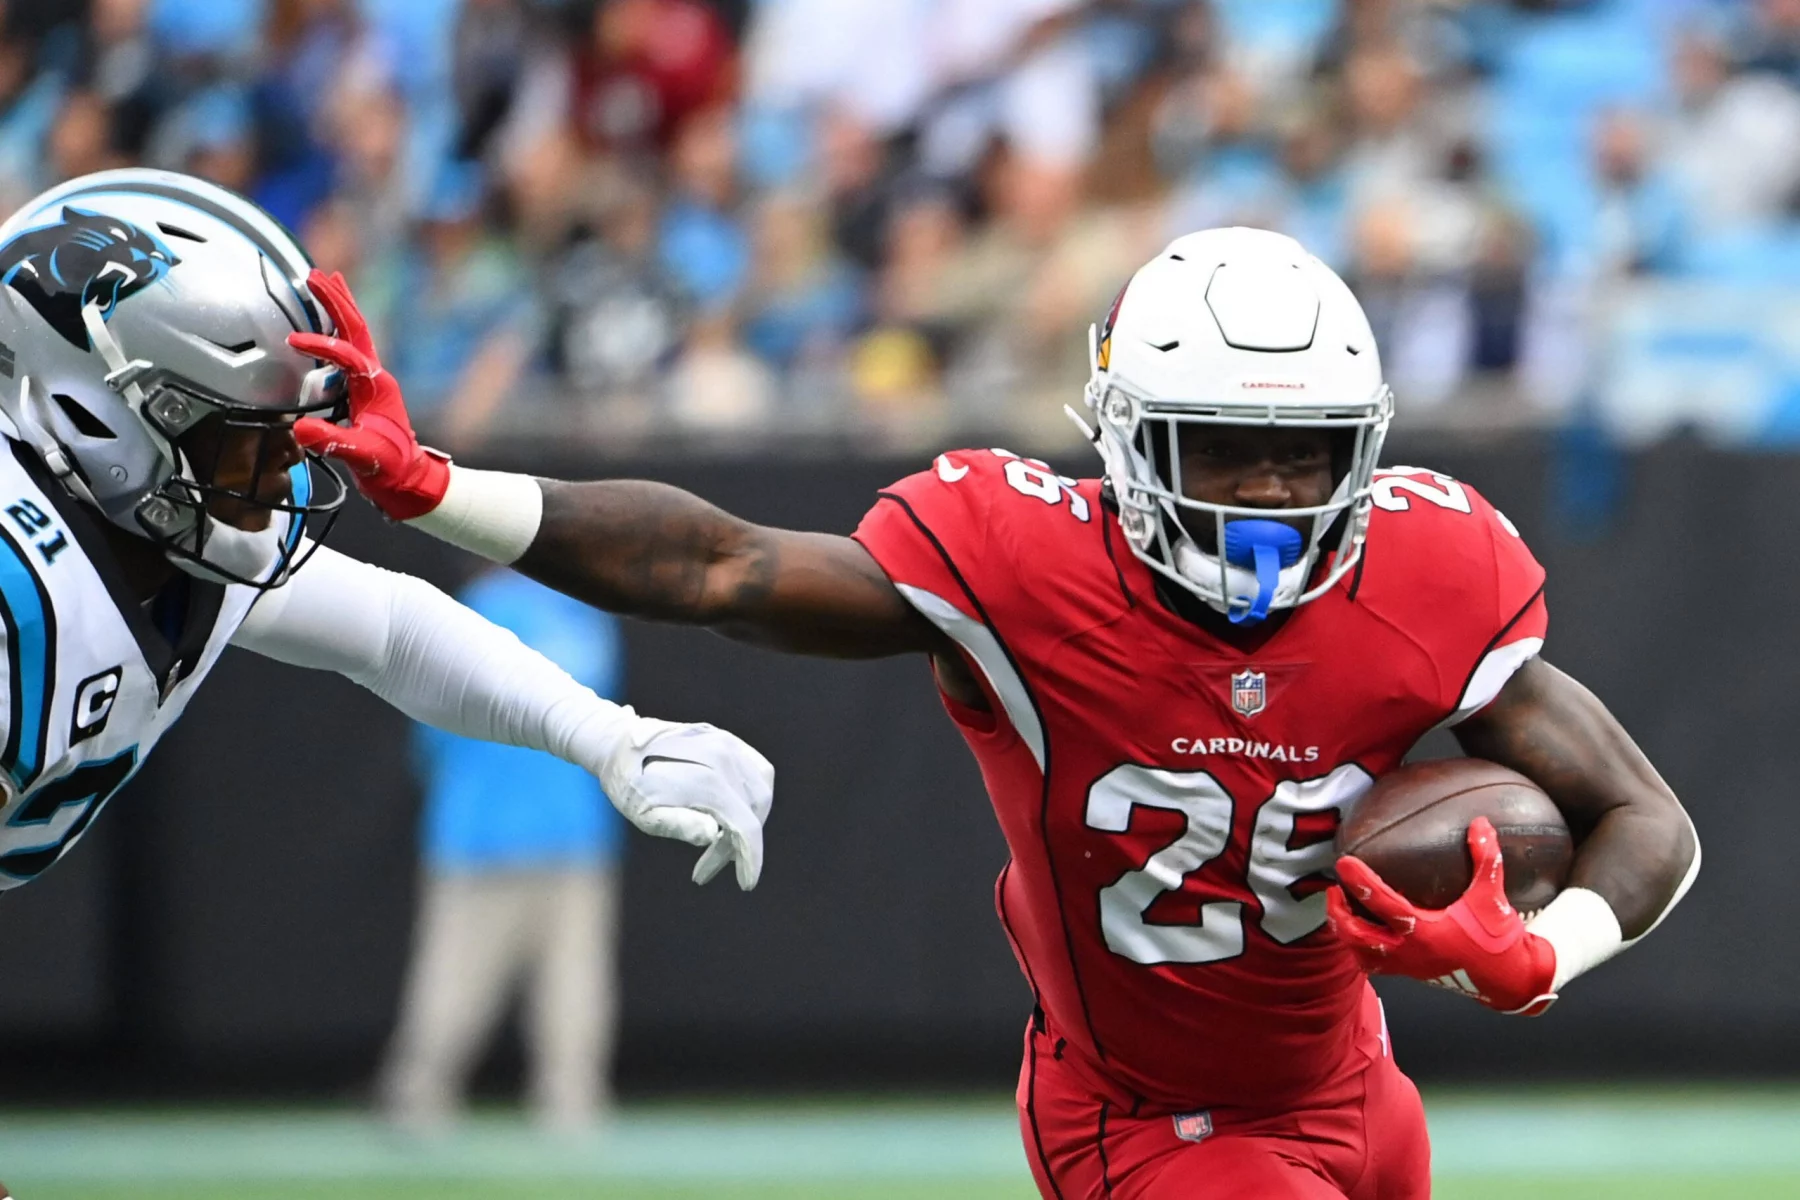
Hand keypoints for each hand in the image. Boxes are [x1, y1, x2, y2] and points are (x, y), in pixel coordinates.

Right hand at [288, 269, 449, 519]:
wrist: (409, 480)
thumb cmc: (390, 469)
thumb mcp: (361, 457)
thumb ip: (334, 442)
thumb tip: (300, 429)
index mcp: (375, 387)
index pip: (347, 355)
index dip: (322, 346)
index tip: (293, 343)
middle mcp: (376, 377)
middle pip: (356, 328)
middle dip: (336, 301)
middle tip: (315, 275)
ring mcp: (372, 380)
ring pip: (355, 333)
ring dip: (340, 307)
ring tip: (324, 280)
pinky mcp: (365, 388)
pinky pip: (351, 348)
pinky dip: (338, 329)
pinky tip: (327, 323)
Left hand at [600, 718, 773, 889]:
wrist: (617, 744)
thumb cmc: (627, 784)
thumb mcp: (643, 813)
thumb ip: (679, 824)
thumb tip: (712, 835)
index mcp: (707, 778)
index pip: (745, 824)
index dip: (751, 858)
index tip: (746, 883)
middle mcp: (725, 755)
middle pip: (754, 810)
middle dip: (741, 845)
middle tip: (710, 864)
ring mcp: (729, 743)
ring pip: (762, 791)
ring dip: (748, 821)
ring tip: (719, 841)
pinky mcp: (729, 740)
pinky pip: (758, 772)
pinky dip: (752, 798)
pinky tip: (731, 813)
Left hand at [1326, 817, 1557, 1015]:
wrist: (1510, 979)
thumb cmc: (1499, 940)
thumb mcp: (1492, 895)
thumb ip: (1486, 857)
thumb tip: (1480, 824)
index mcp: (1424, 932)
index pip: (1381, 903)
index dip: (1360, 882)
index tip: (1343, 863)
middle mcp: (1410, 952)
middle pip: (1357, 936)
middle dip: (1339, 913)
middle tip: (1333, 891)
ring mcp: (1409, 966)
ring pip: (1361, 954)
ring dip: (1345, 933)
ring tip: (1340, 911)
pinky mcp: (1413, 974)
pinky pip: (1376, 966)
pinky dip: (1361, 950)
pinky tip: (1362, 934)